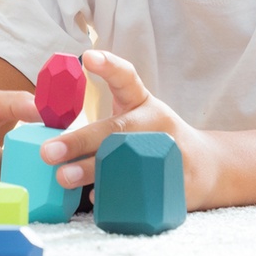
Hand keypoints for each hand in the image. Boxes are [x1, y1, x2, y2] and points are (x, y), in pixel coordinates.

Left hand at [40, 50, 217, 210]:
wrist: (207, 166)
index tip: (88, 58)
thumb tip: (47, 132)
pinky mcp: (176, 183)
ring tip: (63, 177)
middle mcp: (157, 124)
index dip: (109, 67)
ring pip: (127, 162)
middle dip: (81, 141)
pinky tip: (94, 197)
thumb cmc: (155, 139)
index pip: (128, 78)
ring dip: (92, 170)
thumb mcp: (136, 118)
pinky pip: (141, 190)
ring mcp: (169, 153)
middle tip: (48, 151)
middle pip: (118, 131)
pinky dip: (116, 195)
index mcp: (143, 103)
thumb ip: (101, 122)